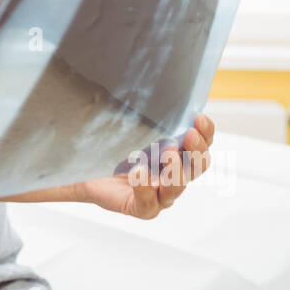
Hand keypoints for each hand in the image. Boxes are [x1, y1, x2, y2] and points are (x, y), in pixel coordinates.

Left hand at [74, 114, 215, 219]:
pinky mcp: (139, 207)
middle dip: (197, 151)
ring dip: (175, 171)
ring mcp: (158, 195)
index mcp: (177, 154)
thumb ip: (148, 113)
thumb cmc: (110, 144)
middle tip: (188, 136)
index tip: (198, 117)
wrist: (82, 166)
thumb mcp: (131, 124)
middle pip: (198, 168)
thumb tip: (156, 81)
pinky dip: (145, 188)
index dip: (206, 133)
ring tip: (165, 153)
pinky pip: (149, 205)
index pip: (202, 146)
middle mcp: (172, 175)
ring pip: (177, 189)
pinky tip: (138, 173)